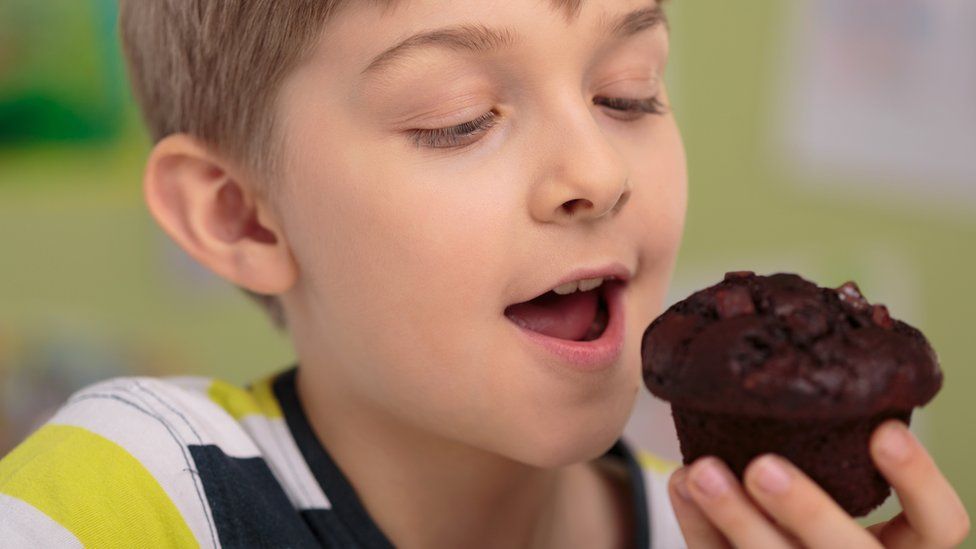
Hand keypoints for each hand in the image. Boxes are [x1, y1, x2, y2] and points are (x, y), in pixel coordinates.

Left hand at [667, 420, 969, 547]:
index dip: (919, 482)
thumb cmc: (821, 499)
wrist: (774, 534)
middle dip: (806, 511)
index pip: (939, 526)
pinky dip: (699, 524)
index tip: (882, 432)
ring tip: (700, 471)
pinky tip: (681, 485)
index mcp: (902, 545)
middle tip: (763, 467)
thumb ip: (841, 444)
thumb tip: (805, 364)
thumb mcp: (846, 476)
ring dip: (735, 517)